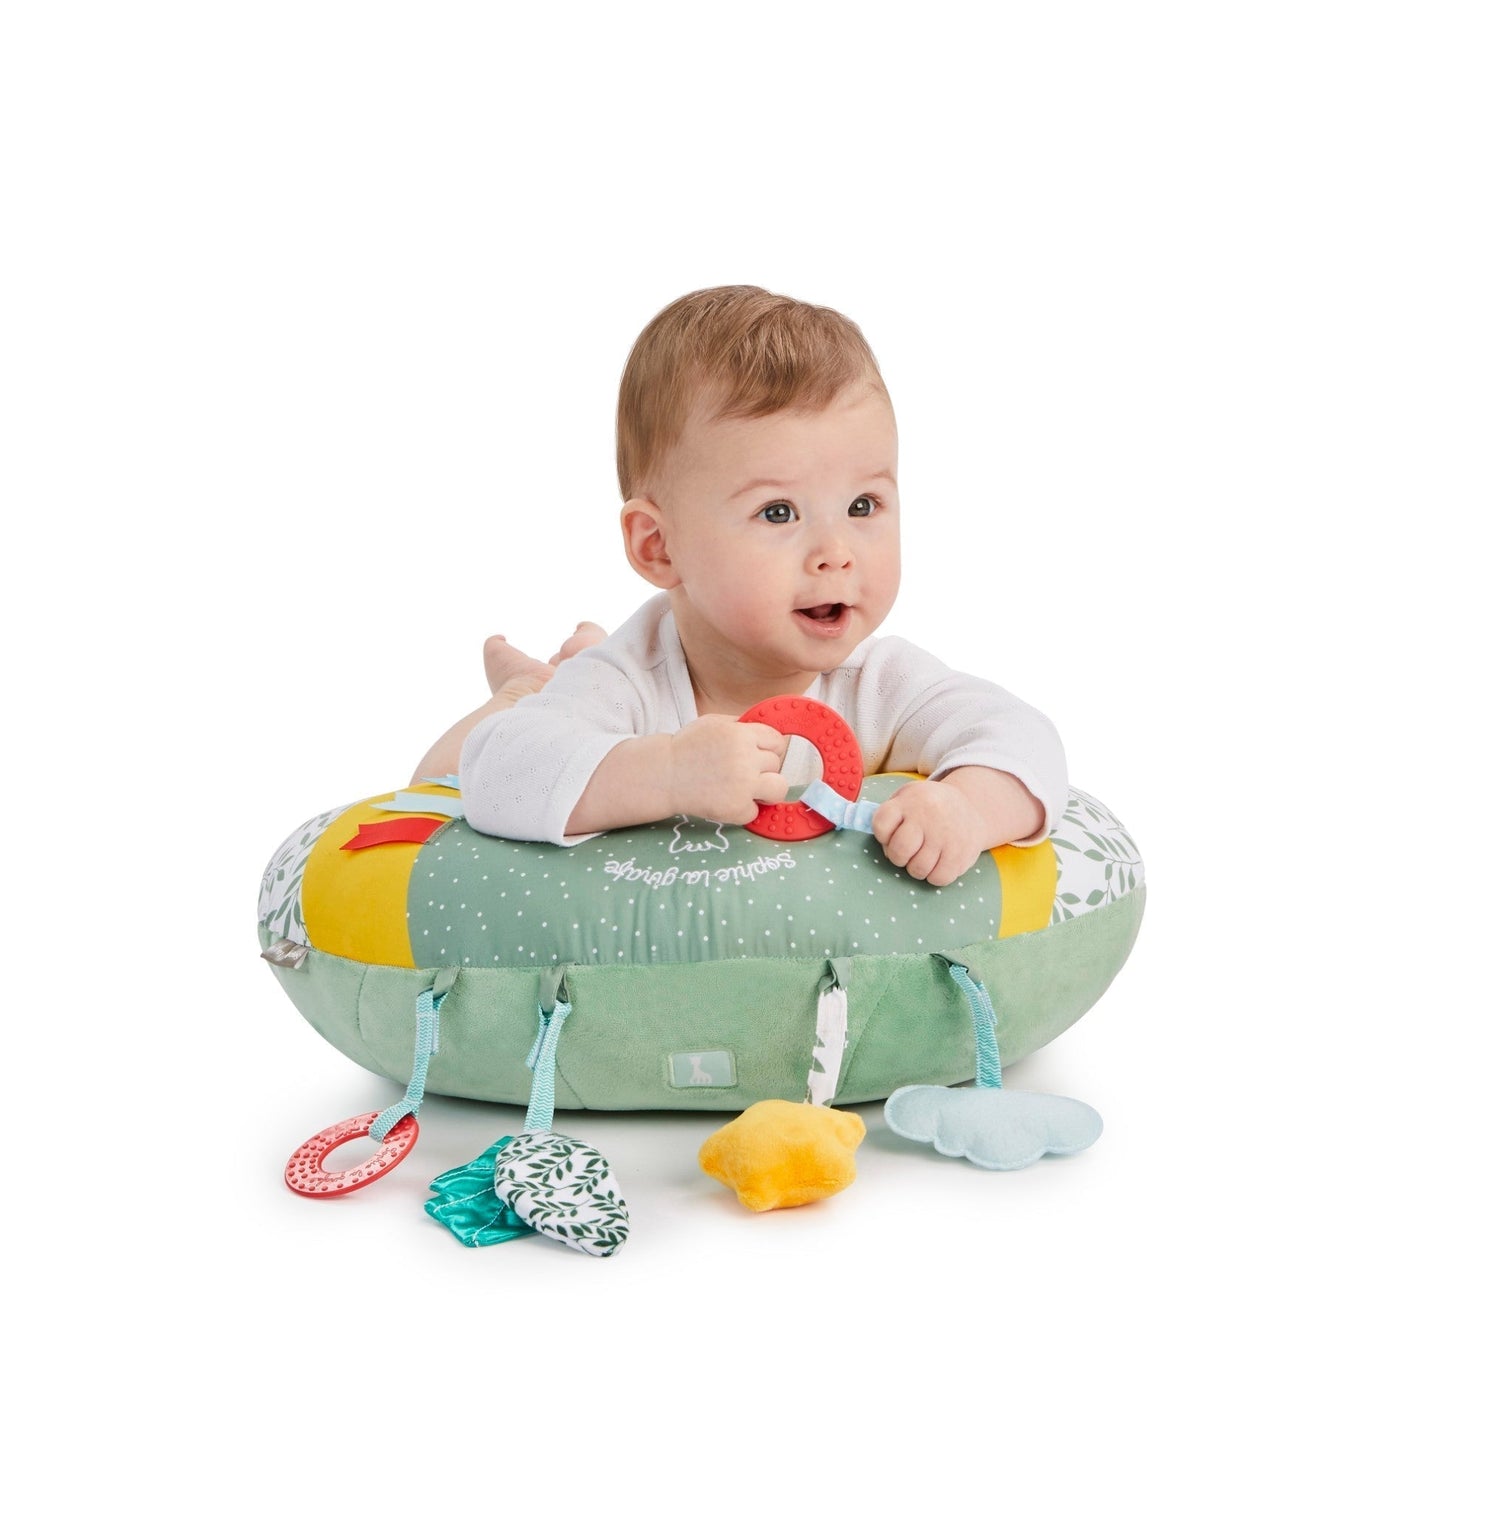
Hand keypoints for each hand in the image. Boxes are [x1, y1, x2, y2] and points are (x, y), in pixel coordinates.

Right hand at [669, 717, 789, 823]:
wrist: (663, 775)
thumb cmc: (687, 748)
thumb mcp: (714, 723)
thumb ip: (742, 726)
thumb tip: (768, 733)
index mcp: (741, 735)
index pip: (777, 740)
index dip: (770, 748)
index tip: (760, 755)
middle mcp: (745, 758)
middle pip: (776, 764)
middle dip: (763, 769)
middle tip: (743, 773)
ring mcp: (743, 785)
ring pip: (779, 788)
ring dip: (766, 791)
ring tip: (749, 790)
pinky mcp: (737, 808)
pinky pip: (756, 811)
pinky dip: (743, 810)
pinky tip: (726, 801)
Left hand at [871, 781, 984, 886]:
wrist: (972, 806)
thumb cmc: (929, 806)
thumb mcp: (907, 797)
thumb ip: (888, 813)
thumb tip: (860, 825)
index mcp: (910, 801)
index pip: (881, 825)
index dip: (882, 835)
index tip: (890, 833)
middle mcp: (928, 817)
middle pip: (898, 852)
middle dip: (898, 856)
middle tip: (907, 850)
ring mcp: (946, 837)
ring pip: (917, 869)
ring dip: (916, 868)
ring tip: (924, 855)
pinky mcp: (961, 855)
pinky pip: (937, 879)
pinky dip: (934, 876)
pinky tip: (938, 862)